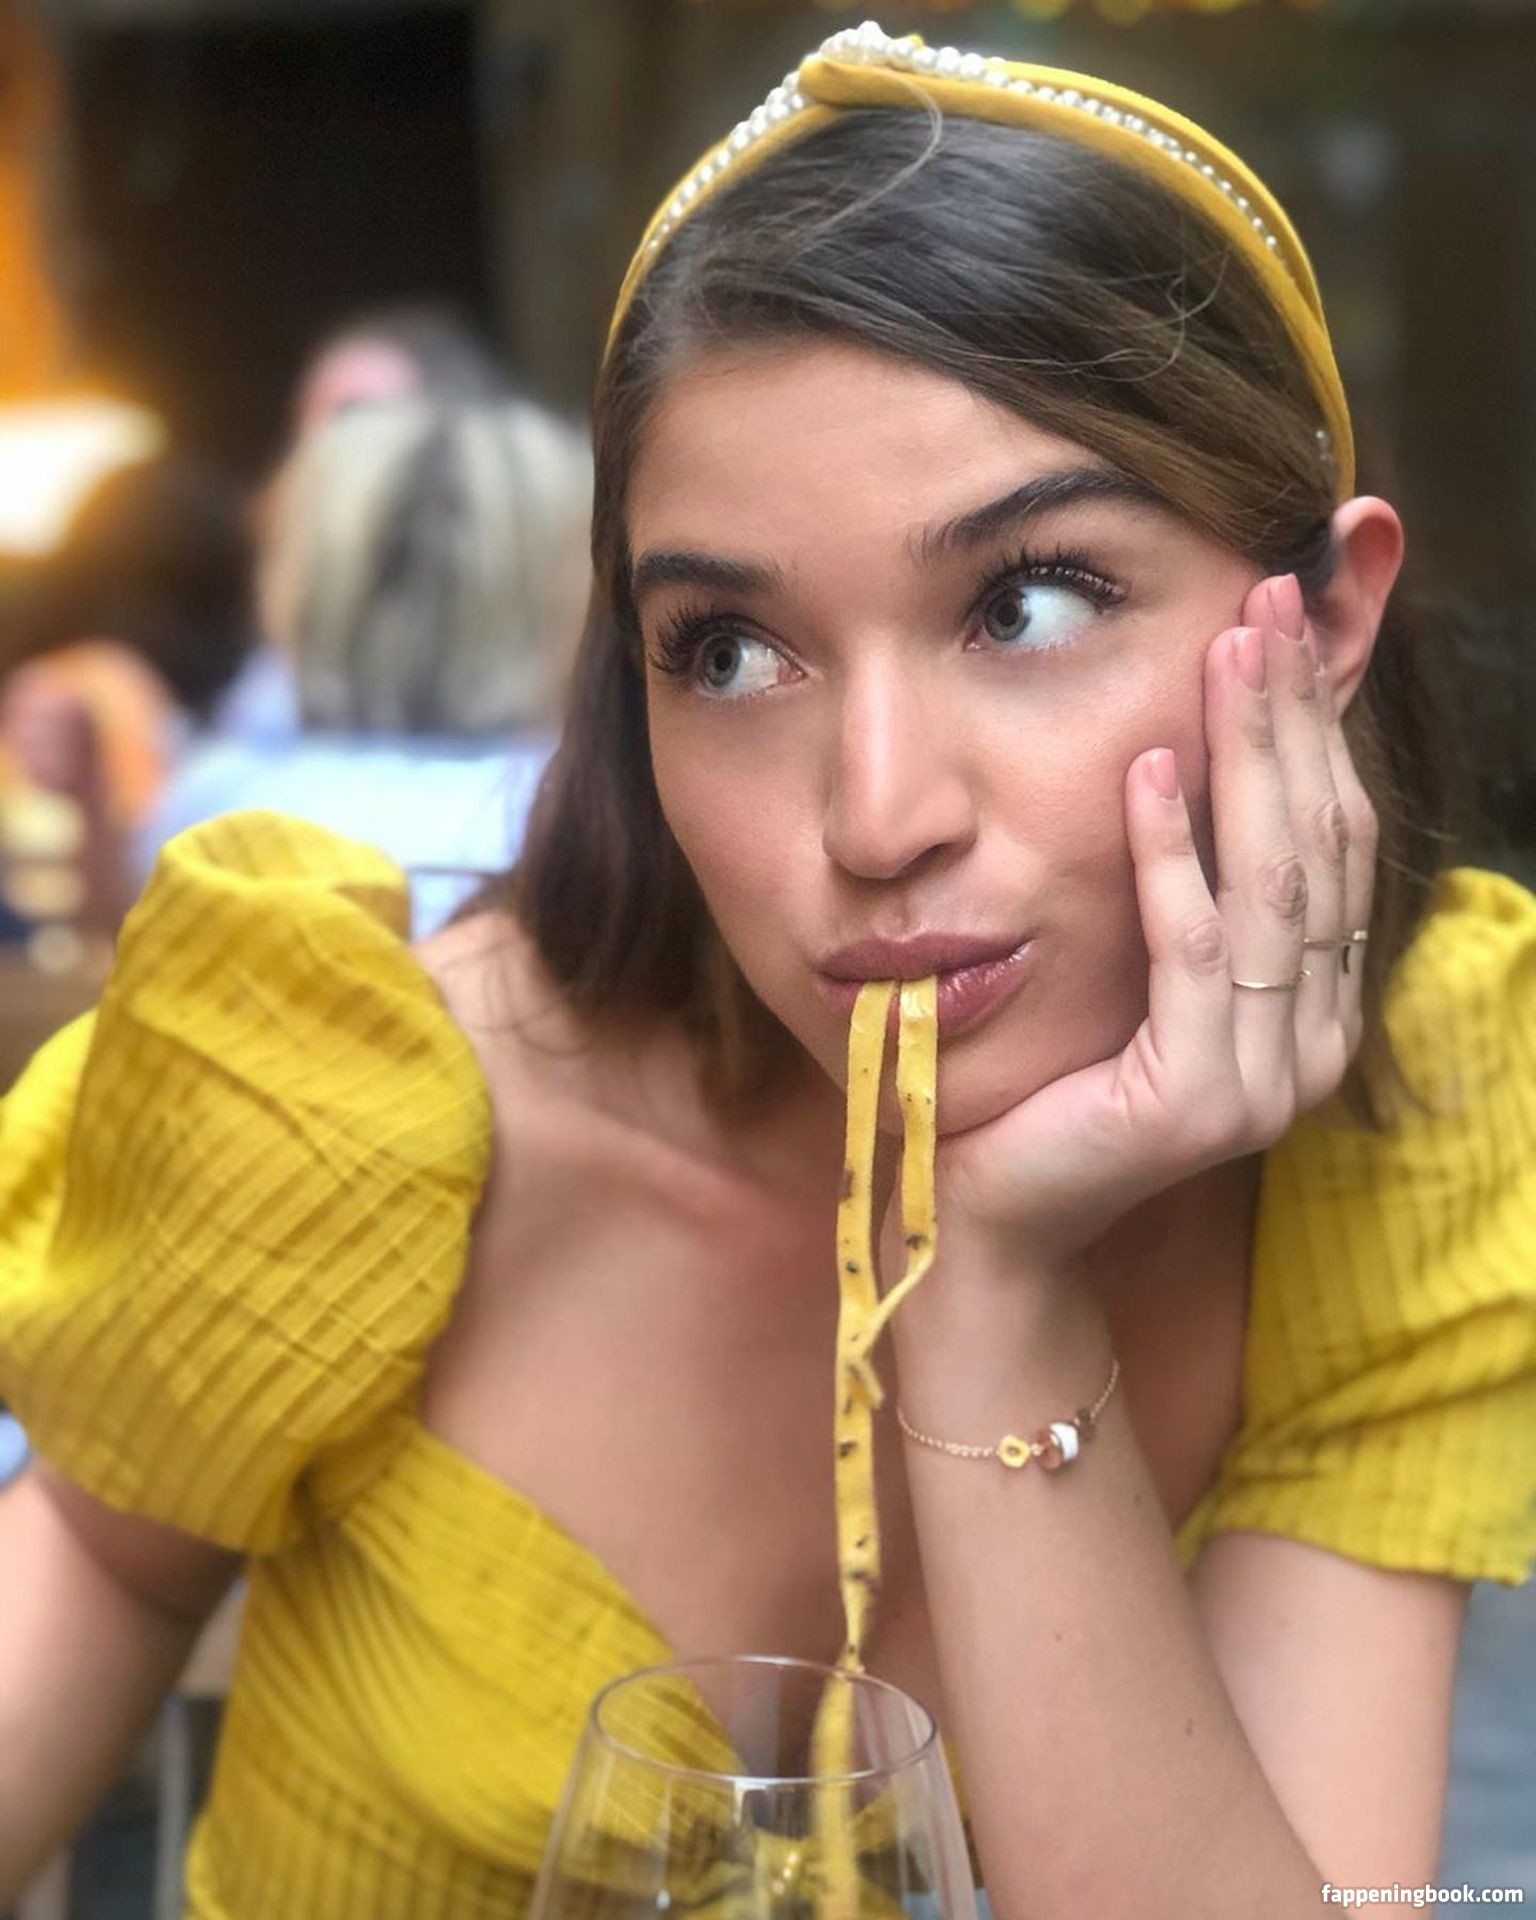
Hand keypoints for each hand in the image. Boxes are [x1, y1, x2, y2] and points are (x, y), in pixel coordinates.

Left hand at [929, 571, 1376, 1277]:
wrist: (989, 1217)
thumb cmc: (1045, 1079)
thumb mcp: (1127, 964)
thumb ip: (1177, 880)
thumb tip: (1182, 749)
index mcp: (1306, 1005)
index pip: (1328, 840)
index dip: (1311, 727)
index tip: (1276, 621)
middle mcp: (1308, 1039)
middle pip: (1316, 845)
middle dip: (1292, 715)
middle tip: (1264, 601)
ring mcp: (1267, 1077)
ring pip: (1270, 884)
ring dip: (1247, 757)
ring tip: (1223, 652)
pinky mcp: (1200, 1102)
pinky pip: (1188, 953)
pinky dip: (1167, 855)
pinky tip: (1140, 771)